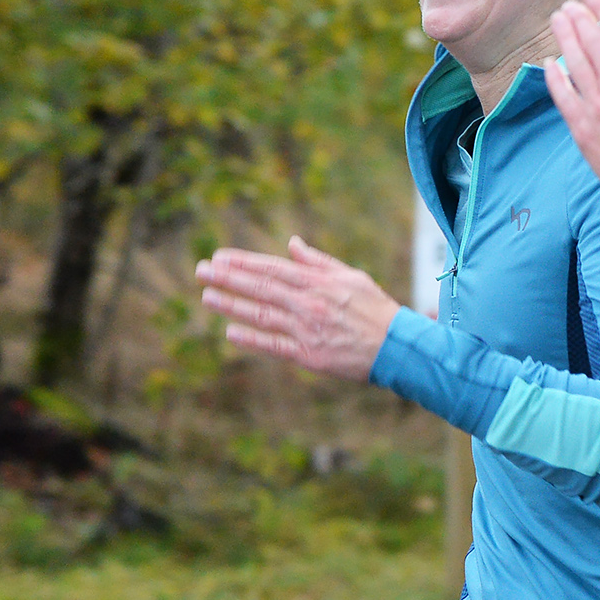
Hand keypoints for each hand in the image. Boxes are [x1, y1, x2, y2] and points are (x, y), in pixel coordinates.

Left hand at [195, 237, 399, 381]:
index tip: (220, 257)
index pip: (273, 268)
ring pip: (262, 314)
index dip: (243, 263)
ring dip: (232, 304)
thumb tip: (292, 244)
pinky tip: (230, 331)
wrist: (397, 347)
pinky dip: (252, 338)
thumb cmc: (375, 309)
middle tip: (201, 271)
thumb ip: (318, 261)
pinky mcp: (309, 355)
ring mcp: (307, 329)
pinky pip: (274, 345)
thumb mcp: (351, 276)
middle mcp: (309, 303)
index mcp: (319, 282)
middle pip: (261, 288)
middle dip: (229, 278)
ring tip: (207, 296)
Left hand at [543, 0, 599, 204]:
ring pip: (574, 60)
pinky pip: (562, 94)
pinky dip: (554, 76)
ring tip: (558, 20)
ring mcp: (596, 104)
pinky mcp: (582, 126)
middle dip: (578, 18)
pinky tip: (549, 63)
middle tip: (569, 6)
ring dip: (564, 36)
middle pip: (591, 40)